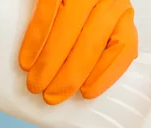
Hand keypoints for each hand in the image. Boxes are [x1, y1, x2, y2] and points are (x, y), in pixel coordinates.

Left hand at [0, 0, 137, 104]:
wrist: (62, 4)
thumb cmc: (33, 3)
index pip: (52, 6)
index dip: (39, 36)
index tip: (24, 66)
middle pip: (78, 29)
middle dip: (58, 65)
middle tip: (39, 92)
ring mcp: (115, 7)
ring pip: (102, 42)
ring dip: (81, 74)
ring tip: (58, 97)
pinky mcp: (127, 27)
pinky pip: (125, 50)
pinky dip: (110, 73)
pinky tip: (90, 92)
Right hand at [19, 0, 137, 104]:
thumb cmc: (86, 9)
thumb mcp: (101, 25)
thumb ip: (99, 46)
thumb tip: (82, 84)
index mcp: (122, 15)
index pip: (123, 47)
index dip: (105, 75)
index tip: (86, 94)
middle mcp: (108, 1)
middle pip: (90, 45)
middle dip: (69, 77)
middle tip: (51, 96)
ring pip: (68, 32)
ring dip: (49, 63)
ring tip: (35, 84)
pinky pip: (46, 14)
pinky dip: (35, 40)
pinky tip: (27, 60)